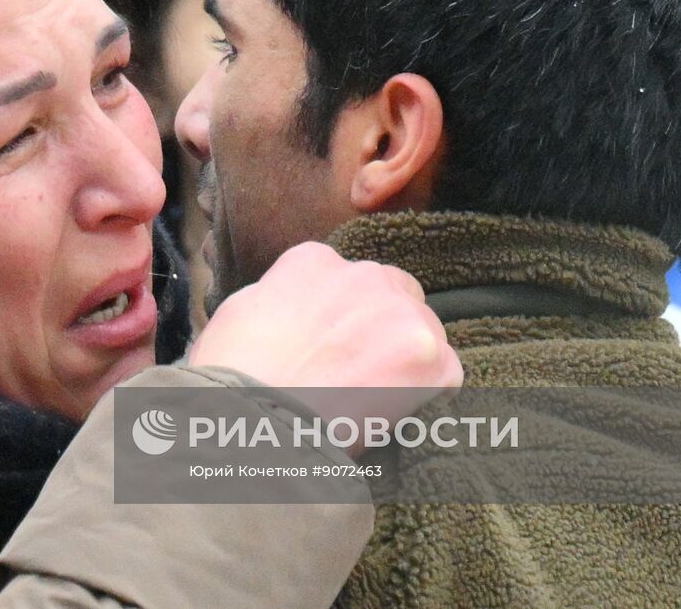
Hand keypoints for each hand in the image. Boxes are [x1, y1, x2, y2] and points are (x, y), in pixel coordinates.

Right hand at [188, 242, 462, 429]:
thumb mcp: (238, 312)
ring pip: (423, 332)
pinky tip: (392, 413)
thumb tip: (292, 310)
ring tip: (372, 399)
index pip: (344, 277)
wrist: (255, 421)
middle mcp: (364, 274)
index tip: (330, 345)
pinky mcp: (429, 358)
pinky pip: (447, 374)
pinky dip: (427, 395)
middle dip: (382, 328)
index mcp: (313, 260)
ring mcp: (401, 314)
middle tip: (358, 371)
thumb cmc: (233, 377)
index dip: (340, 315)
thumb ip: (278, 297)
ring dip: (406, 360)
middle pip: (395, 294)